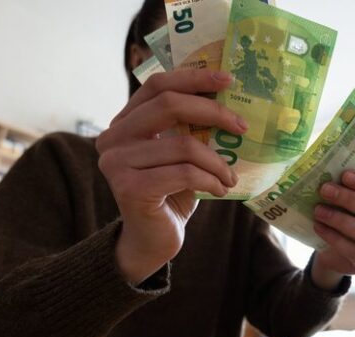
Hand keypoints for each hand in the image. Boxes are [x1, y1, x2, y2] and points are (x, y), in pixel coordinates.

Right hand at [96, 69, 247, 285]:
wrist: (152, 241)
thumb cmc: (170, 194)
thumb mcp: (178, 155)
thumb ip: (188, 127)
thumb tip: (227, 97)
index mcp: (123, 123)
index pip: (157, 86)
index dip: (192, 77)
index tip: (226, 80)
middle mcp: (112, 138)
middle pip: (168, 105)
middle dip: (213, 112)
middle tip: (242, 127)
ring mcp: (116, 164)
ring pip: (183, 145)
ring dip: (217, 162)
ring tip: (229, 176)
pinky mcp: (130, 189)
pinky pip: (184, 173)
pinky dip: (210, 180)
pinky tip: (220, 189)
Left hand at [310, 170, 354, 289]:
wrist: (333, 252)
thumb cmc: (344, 219)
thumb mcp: (348, 204)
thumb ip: (347, 189)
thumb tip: (328, 169)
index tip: (345, 175)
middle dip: (351, 200)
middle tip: (325, 190)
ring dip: (342, 220)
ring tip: (319, 210)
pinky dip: (336, 239)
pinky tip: (319, 227)